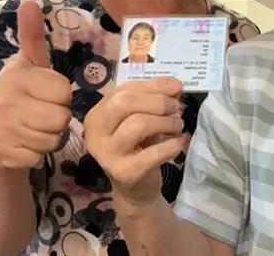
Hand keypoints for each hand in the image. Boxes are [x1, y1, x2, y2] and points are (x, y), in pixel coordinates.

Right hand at [0, 1, 72, 169]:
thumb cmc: (20, 96)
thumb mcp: (29, 65)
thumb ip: (32, 37)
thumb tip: (29, 2)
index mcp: (15, 76)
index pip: (63, 90)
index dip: (61, 95)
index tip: (45, 95)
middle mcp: (3, 100)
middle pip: (61, 117)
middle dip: (58, 119)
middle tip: (41, 115)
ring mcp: (0, 128)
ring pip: (53, 138)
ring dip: (49, 138)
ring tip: (33, 129)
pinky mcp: (1, 153)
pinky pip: (40, 156)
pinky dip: (37, 154)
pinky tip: (24, 145)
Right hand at [84, 77, 184, 206]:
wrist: (135, 189)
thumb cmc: (138, 147)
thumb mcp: (141, 118)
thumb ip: (153, 98)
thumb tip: (175, 85)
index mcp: (97, 115)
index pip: (123, 90)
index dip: (153, 86)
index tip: (176, 88)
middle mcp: (95, 133)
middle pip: (124, 103)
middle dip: (157, 102)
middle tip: (176, 109)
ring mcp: (107, 154)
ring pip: (138, 125)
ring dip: (166, 122)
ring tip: (177, 126)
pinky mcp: (124, 172)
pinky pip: (154, 152)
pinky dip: (173, 144)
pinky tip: (178, 142)